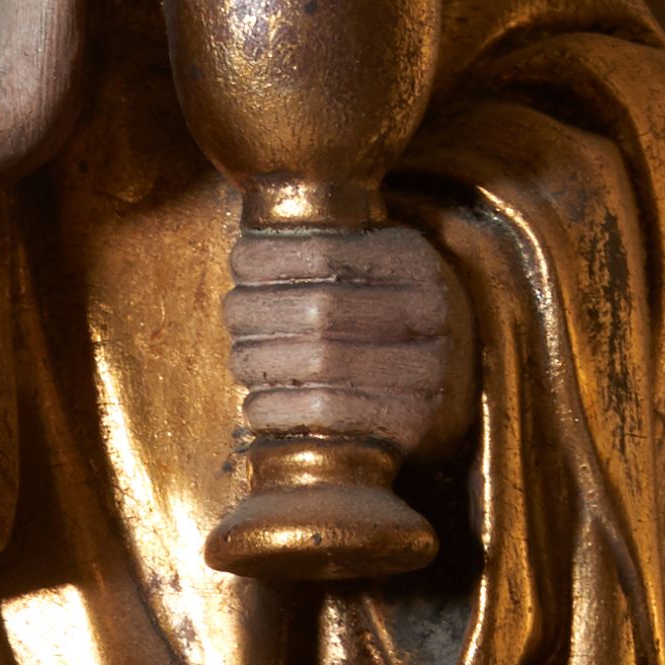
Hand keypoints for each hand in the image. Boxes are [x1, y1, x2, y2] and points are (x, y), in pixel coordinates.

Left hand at [227, 214, 475, 465]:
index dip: (268, 260)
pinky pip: (327, 411)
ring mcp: (428, 366)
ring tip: (243, 360)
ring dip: (263, 362)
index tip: (242, 271)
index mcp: (410, 259)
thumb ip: (307, 248)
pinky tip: (258, 402)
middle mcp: (428, 308)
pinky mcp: (412, 416)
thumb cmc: (362, 316)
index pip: (323, 251)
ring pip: (320, 360)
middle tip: (235, 318)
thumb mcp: (352, 265)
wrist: (418, 385)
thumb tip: (243, 254)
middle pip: (318, 308)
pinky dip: (277, 408)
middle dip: (260, 313)